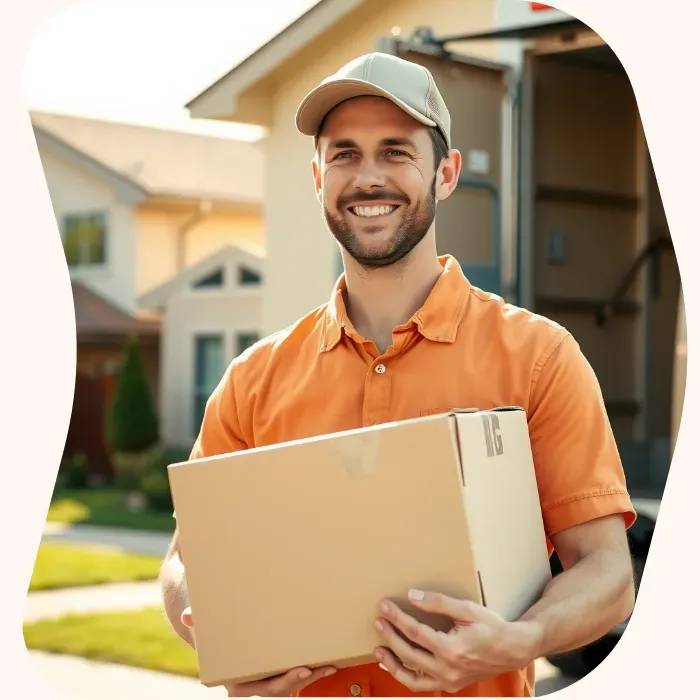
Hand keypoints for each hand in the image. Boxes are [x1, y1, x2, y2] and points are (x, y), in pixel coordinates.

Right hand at [181, 608, 336, 695]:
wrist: (216, 634)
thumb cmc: (210, 630)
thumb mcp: (203, 628)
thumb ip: (196, 622)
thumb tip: (188, 615)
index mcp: (233, 679)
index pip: (259, 687)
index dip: (280, 682)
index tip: (299, 670)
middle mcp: (251, 683)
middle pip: (279, 688)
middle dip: (299, 680)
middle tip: (315, 667)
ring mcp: (265, 678)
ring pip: (290, 684)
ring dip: (311, 677)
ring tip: (330, 664)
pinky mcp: (276, 669)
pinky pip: (294, 674)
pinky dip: (311, 669)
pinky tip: (329, 659)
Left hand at [372, 591, 540, 693]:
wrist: (512, 650)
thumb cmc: (491, 627)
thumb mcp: (467, 608)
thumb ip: (438, 602)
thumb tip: (412, 596)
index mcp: (452, 648)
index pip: (416, 632)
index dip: (397, 618)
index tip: (385, 606)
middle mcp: (448, 669)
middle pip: (409, 653)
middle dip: (390, 636)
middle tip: (378, 621)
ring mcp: (449, 681)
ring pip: (412, 677)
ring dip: (392, 663)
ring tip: (378, 650)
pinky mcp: (450, 686)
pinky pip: (422, 685)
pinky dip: (407, 676)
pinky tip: (396, 664)